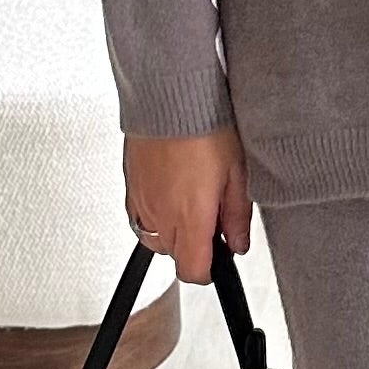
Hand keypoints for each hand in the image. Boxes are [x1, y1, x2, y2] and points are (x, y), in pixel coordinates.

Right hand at [123, 123, 251, 283]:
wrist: (168, 97)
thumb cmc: (203, 128)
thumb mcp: (236, 173)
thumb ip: (237, 216)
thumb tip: (238, 244)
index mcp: (190, 217)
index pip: (193, 271)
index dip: (208, 270)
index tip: (218, 258)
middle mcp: (160, 215)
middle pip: (175, 256)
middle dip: (194, 246)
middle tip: (211, 216)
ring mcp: (141, 202)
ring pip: (156, 238)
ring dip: (174, 230)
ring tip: (191, 200)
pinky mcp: (130, 188)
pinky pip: (140, 217)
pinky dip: (156, 214)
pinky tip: (171, 191)